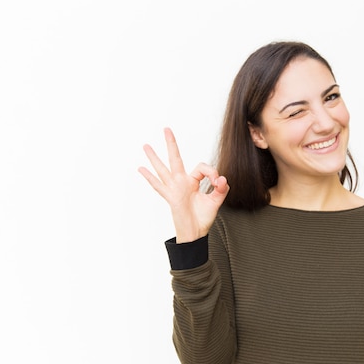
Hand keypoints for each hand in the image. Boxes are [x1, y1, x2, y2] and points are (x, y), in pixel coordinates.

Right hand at [138, 128, 229, 242]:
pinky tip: (141, 169)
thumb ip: (221, 189)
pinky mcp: (170, 197)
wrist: (195, 233)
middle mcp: (182, 182)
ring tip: (146, 146)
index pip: (200, 167)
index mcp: (193, 181)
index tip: (218, 181)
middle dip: (171, 144)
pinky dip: (149, 178)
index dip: (211, 172)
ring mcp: (174, 189)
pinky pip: (159, 186)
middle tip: (166, 129)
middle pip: (175, 159)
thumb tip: (222, 178)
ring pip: (163, 169)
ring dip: (154, 157)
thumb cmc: (203, 218)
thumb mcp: (216, 201)